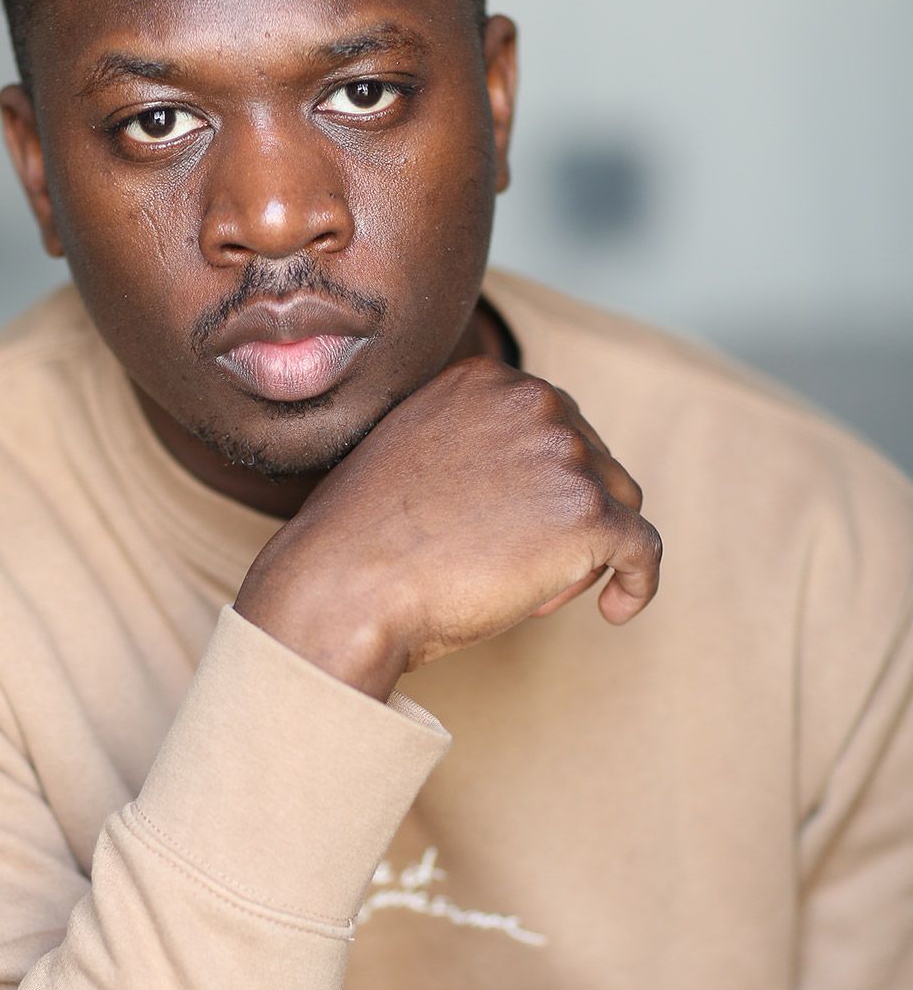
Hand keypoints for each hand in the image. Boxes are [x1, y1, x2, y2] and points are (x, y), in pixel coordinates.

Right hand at [234, 354, 661, 699]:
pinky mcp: (590, 517)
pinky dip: (638, 582)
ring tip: (525, 590)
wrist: (346, 586)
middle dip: (564, 514)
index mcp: (487, 378)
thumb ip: (470, 443)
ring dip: (584, 551)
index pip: (555, 423)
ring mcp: (567, 456)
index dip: (539, 483)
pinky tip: (616, 610)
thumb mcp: (412, 453)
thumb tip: (518, 482)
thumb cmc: (361, 539)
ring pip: (619, 505)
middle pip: (595, 460)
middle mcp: (534, 401)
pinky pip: (644, 550)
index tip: (505, 525)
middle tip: (505, 566)